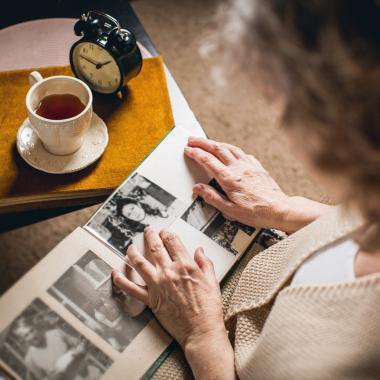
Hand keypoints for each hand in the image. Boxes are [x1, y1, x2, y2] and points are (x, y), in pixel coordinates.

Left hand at [113, 227, 235, 378]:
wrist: (201, 331)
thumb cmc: (209, 308)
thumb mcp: (212, 281)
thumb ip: (205, 263)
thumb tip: (200, 250)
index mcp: (185, 265)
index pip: (172, 242)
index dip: (167, 233)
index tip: (164, 231)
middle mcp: (169, 272)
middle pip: (155, 247)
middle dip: (149, 235)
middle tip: (147, 231)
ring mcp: (157, 285)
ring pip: (139, 263)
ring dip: (132, 252)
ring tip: (130, 247)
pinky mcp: (151, 300)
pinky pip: (131, 289)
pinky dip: (120, 280)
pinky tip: (115, 272)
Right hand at [185, 137, 330, 232]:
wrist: (280, 209)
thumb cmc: (256, 212)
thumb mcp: (230, 210)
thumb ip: (212, 197)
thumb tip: (198, 188)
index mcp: (229, 179)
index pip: (208, 161)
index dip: (196, 153)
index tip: (187, 149)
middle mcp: (238, 168)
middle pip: (217, 149)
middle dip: (202, 142)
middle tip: (192, 140)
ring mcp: (249, 165)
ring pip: (229, 148)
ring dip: (216, 143)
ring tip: (207, 142)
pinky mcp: (257, 166)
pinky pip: (241, 153)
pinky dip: (231, 149)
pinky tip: (230, 151)